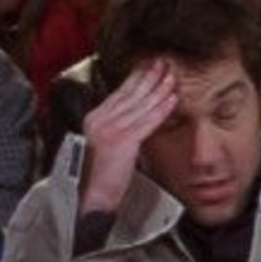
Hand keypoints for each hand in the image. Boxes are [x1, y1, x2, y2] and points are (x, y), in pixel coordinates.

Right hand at [79, 58, 177, 213]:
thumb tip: (131, 118)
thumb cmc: (97, 178)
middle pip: (130, 93)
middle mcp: (100, 120)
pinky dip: (161, 108)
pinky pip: (147, 120)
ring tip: (172, 77)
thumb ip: (113, 129)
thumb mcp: (101, 146)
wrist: (89, 198)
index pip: (119, 93)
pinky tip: (172, 99)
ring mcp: (111, 129)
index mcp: (94, 120)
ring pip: (141, 104)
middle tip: (163, 63)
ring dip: (159, 88)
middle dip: (149, 76)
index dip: (136, 79)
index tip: (148, 68)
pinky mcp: (123, 140)